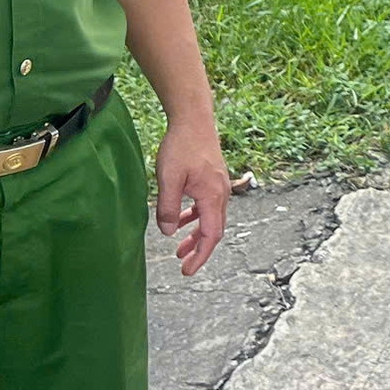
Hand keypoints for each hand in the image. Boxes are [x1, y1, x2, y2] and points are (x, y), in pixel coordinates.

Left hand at [154, 117, 231, 276]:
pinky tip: (182, 218)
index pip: (210, 235)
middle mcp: (221, 193)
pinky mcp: (212, 178)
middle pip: (214, 230)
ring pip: (211, 218)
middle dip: (199, 249)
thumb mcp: (168, 179)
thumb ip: (168, 208)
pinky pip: (207, 205)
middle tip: (183, 265)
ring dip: (196, 234)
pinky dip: (196, 217)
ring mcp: (218, 185)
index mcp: (213, 196)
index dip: (200, 255)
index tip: (187, 270)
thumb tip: (169, 233)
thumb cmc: (181, 146)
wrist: (193, 119)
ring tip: (180, 248)